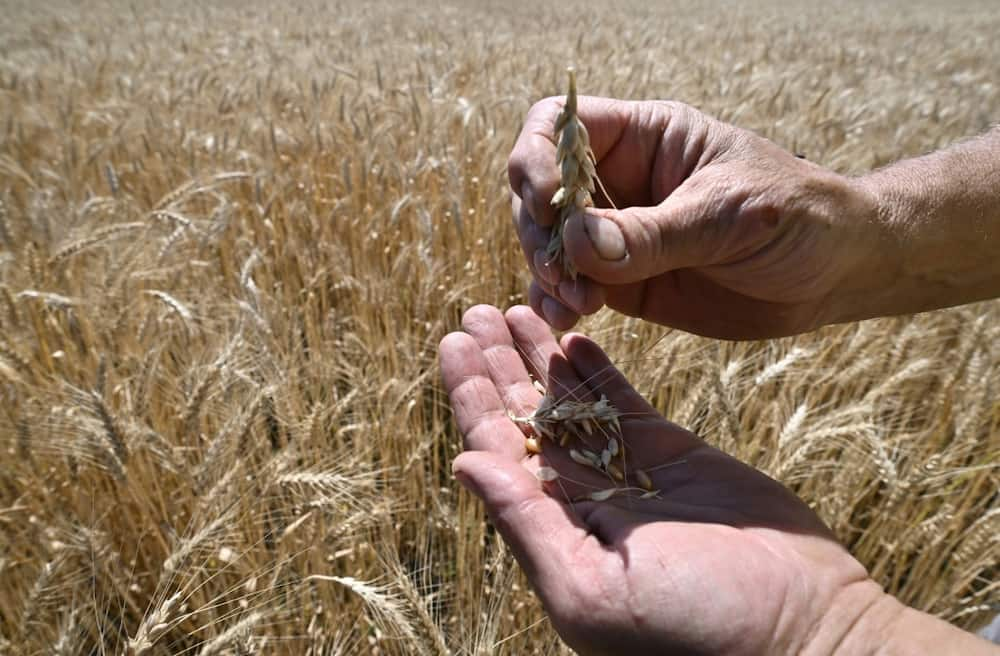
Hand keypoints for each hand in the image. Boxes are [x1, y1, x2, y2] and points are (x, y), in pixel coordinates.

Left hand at [442, 304, 890, 654]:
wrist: (797, 626)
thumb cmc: (690, 629)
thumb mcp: (588, 589)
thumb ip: (525, 525)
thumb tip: (463, 464)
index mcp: (551, 530)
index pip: (496, 451)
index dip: (472, 397)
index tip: (452, 345)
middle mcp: (580, 496)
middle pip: (524, 417)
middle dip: (498, 366)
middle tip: (471, 314)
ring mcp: (626, 469)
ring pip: (570, 401)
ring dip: (540, 356)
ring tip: (513, 307)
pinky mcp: (671, 450)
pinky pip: (622, 400)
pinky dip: (597, 369)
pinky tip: (572, 336)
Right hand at [508, 97, 884, 338]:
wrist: (836, 273)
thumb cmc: (796, 218)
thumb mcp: (727, 217)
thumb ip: (652, 233)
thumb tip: (576, 244)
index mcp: (645, 138)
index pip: (559, 125)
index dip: (538, 158)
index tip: (548, 204)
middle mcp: (621, 182)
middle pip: (538, 189)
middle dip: (541, 230)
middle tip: (567, 272)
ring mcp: (618, 234)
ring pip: (549, 244)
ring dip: (547, 273)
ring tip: (577, 304)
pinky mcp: (624, 283)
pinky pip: (571, 288)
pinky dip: (558, 304)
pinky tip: (569, 319)